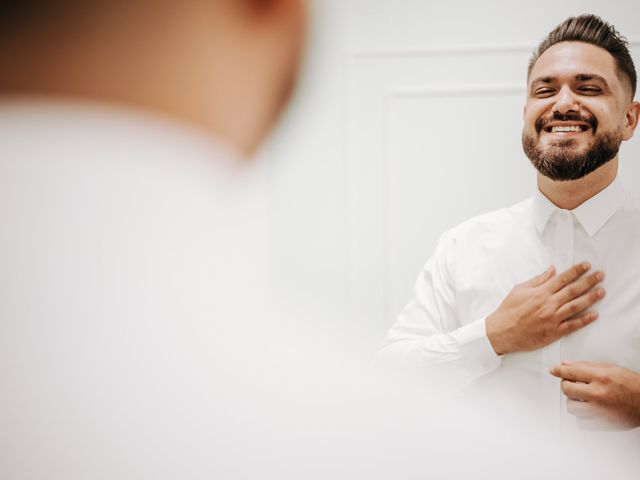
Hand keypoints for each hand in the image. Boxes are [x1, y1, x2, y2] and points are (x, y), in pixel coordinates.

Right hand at [485, 263, 603, 354]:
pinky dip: (584, 320)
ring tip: (601, 291)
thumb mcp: (519, 289)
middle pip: (573, 290)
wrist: (502, 331)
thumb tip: (551, 270)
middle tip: (600, 275)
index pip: (562, 278)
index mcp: (540, 292)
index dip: (576, 271)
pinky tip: (594, 314)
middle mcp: (548, 303)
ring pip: (576, 306)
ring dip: (590, 298)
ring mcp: (552, 318)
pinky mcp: (553, 332)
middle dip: (588, 281)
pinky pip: (572, 325)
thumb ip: (538, 280)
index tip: (587, 265)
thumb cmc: (509, 310)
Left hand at [550, 361, 639, 429]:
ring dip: (573, 401)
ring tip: (583, 397)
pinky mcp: (602, 424)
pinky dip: (582, 416)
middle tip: (572, 384)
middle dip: (566, 385)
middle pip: (567, 389)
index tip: (553, 370)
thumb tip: (565, 364)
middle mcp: (599, 394)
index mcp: (601, 377)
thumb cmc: (631, 385)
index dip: (558, 370)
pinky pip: (580, 422)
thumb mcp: (610, 368)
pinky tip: (589, 409)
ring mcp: (600, 411)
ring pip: (571, 407)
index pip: (570, 372)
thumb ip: (585, 366)